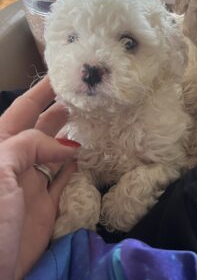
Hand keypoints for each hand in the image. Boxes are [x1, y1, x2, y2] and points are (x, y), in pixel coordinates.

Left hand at [0, 77, 78, 279]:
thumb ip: (28, 146)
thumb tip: (68, 146)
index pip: (21, 110)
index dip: (41, 91)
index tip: (63, 74)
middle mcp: (16, 161)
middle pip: (42, 128)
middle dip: (62, 109)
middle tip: (89, 95)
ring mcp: (32, 184)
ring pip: (57, 151)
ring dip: (74, 135)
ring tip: (97, 118)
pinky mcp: (49, 205)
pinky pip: (66, 178)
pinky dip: (79, 165)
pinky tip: (91, 152)